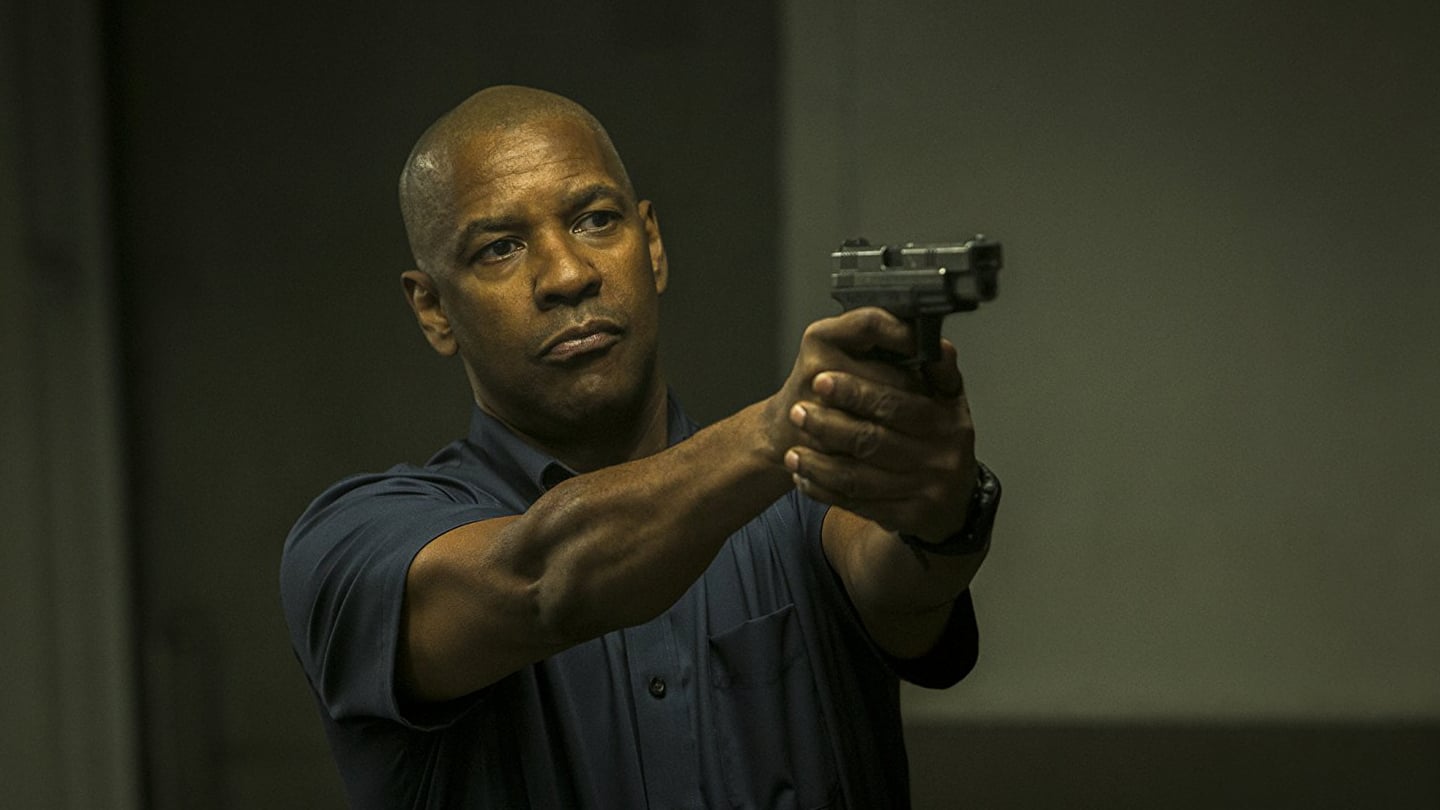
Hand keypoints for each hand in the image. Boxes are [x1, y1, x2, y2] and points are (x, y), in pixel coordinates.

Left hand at [769, 308, 976, 540]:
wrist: (953, 505)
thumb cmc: (940, 442)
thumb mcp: (949, 403)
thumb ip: (937, 371)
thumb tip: (934, 343)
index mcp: (947, 421)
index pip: (894, 403)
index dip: (855, 391)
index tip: (820, 380)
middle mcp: (940, 458)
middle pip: (872, 441)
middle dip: (828, 426)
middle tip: (797, 412)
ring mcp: (925, 492)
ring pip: (860, 478)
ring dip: (819, 465)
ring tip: (792, 453)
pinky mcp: (908, 519)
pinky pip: (857, 504)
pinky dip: (825, 492)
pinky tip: (804, 479)